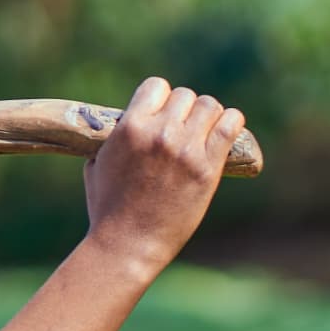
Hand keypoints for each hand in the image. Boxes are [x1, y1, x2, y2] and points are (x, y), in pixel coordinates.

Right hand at [83, 76, 247, 280]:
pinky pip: (230, 126)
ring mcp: (186, 150)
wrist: (128, 244)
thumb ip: (114, 138)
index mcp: (130, 127)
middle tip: (184, 128)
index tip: (162, 112)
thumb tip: (125, 124)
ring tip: (204, 131)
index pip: (157, 86)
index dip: (160, 98)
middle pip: (185, 96)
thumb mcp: (97, 164)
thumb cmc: (107, 208)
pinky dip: (231, 122)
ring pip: (210, 106)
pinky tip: (227, 129)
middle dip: (184, 110)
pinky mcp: (207, 168)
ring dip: (207, 116)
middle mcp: (160, 133)